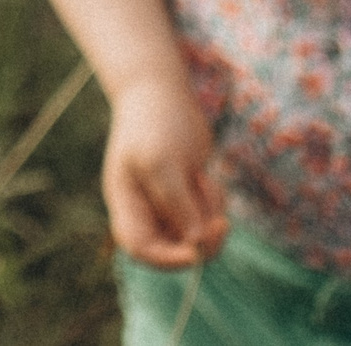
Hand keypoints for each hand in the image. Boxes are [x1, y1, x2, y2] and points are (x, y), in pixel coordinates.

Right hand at [102, 81, 229, 267]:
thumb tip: (195, 243)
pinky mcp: (188, 192)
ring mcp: (168, 202)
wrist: (160, 90)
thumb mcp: (162, 163)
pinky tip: (205, 175)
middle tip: (222, 225)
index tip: (195, 254)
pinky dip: (213, 202)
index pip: (141, 249)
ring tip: (204, 179)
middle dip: (200, 239)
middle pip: (173, 246)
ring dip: (208, 214)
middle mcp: (146, 209)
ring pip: (195, 231)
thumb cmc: (153, 124)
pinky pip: (207, 213)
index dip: (167, 260)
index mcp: (128, 206)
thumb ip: (177, 205)